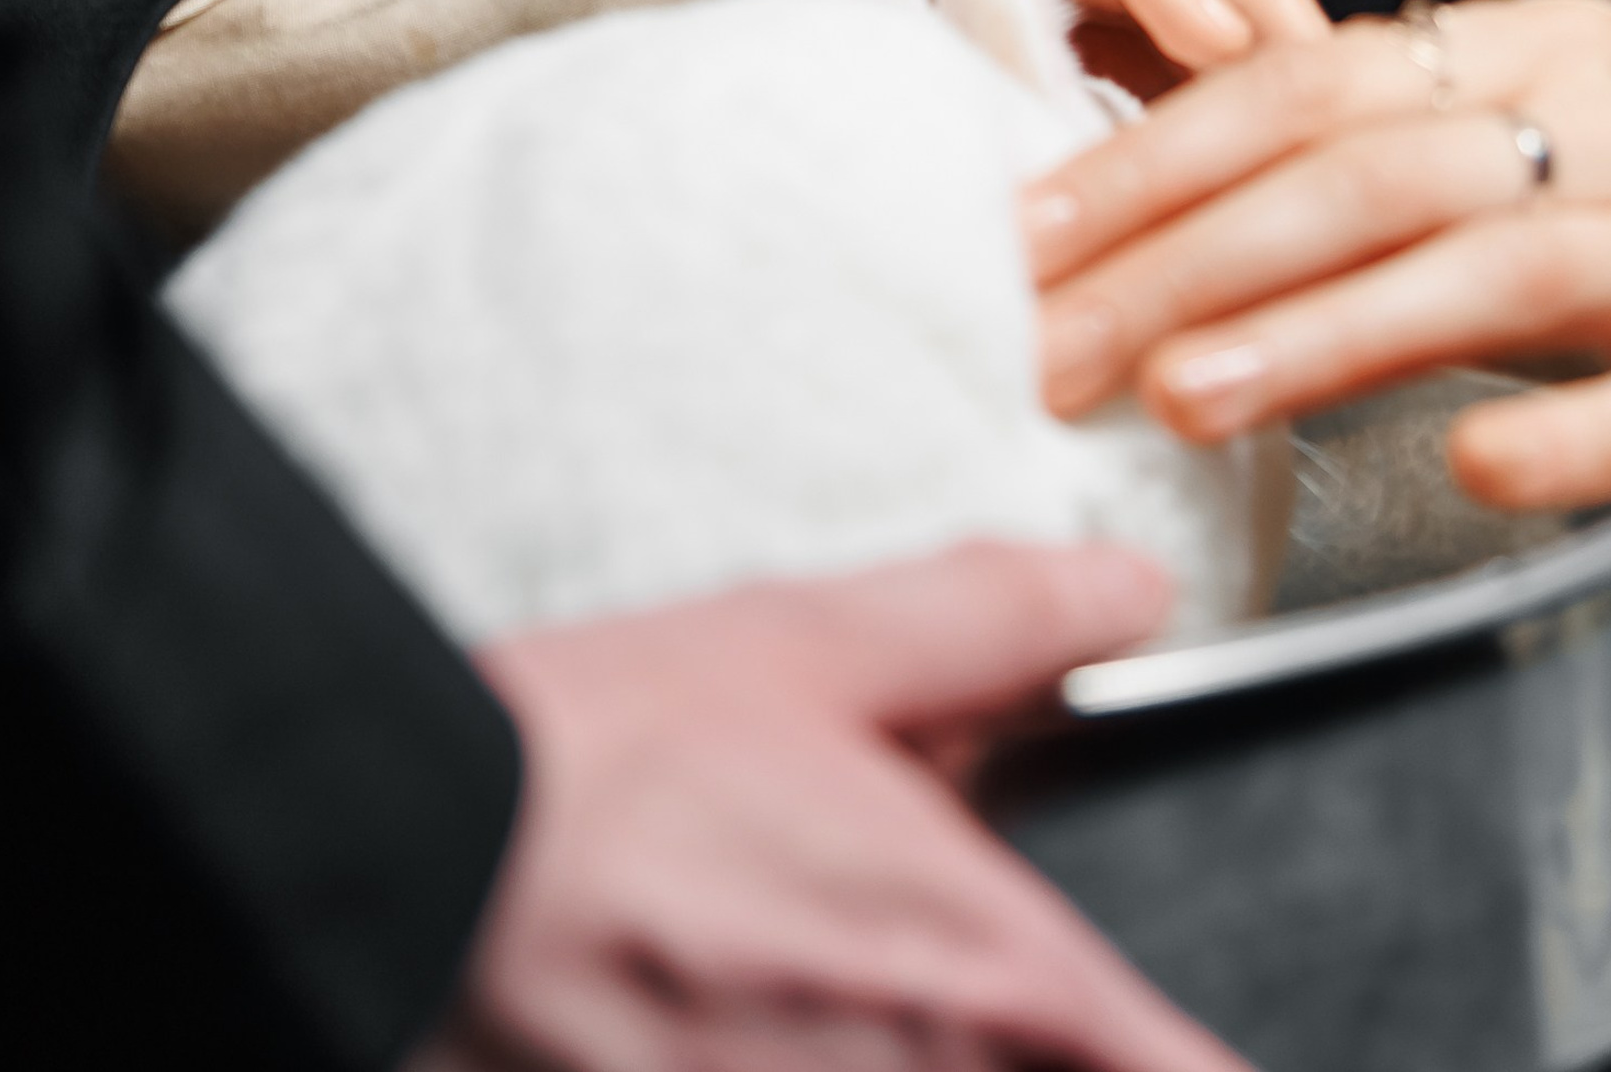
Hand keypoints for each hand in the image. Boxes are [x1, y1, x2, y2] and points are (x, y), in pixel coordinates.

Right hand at [431, 541, 1252, 1071]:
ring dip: (902, 1051)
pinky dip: (799, 1068)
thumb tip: (1128, 587)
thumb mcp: (824, 648)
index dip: (1190, 1057)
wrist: (421, 852)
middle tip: (922, 959)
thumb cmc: (616, 759)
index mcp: (996, 975)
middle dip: (1040, 1043)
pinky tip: (736, 1018)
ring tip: (812, 971)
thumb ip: (1002, 620)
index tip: (1172, 1035)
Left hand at [1026, 0, 1610, 514]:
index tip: (1027, 235)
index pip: (1306, 84)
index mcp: (1523, 43)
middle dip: (1189, 261)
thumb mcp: (1473, 168)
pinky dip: (1565, 433)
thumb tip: (1094, 235)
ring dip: (1320, 333)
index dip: (1154, 158)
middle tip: (1055, 346)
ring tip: (1178, 399)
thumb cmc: (1595, 245)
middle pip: (1370, 176)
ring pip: (1493, 271)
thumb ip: (1326, 170)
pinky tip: (1467, 462)